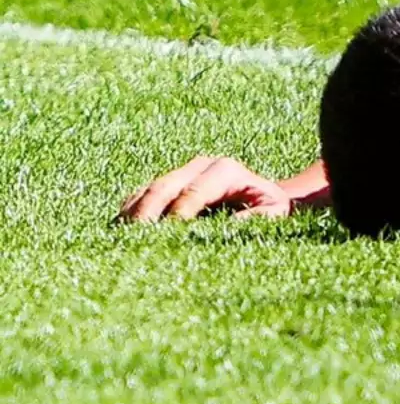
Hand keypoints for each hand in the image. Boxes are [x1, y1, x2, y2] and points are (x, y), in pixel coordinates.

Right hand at [117, 157, 292, 222]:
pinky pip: (142, 195)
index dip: (178, 213)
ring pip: (148, 189)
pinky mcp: (169, 184)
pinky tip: (121, 233)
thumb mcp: (274, 213)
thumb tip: (229, 226)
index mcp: (225, 170)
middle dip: (146, 212)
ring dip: (133, 213)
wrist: (263, 197)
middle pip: (163, 187)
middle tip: (133, 237)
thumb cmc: (271, 208)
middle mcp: (199, 166)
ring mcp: (181, 173)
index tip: (167, 235)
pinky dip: (130, 212)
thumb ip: (257, 219)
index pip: (194, 192)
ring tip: (120, 237)